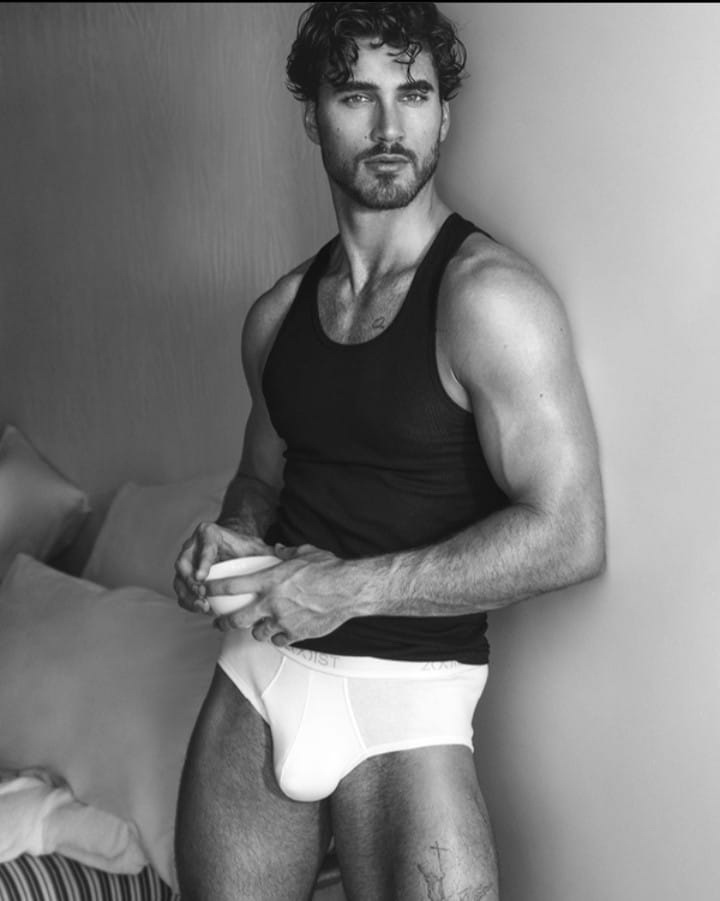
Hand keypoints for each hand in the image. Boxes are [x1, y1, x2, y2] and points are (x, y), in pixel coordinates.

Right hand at [173, 521, 272, 613]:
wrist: (233, 547)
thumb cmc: (243, 547)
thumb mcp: (254, 547)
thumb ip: (267, 551)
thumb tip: (283, 556)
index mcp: (209, 533)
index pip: (204, 546)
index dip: (202, 562)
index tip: (202, 578)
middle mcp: (193, 544)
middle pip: (184, 563)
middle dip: (190, 582)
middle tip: (202, 596)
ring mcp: (187, 560)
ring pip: (179, 578)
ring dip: (187, 595)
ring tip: (202, 607)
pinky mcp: (185, 575)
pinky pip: (181, 589)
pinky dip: (188, 600)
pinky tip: (200, 609)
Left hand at [207, 543, 358, 644]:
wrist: (348, 590)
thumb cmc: (328, 569)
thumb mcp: (305, 553)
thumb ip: (287, 554)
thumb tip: (279, 550)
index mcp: (270, 580)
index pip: (232, 586)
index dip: (214, 588)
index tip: (205, 589)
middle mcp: (272, 603)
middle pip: (236, 619)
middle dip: (224, 622)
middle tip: (219, 623)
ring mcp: (283, 621)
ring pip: (257, 633)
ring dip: (256, 630)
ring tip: (259, 626)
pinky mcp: (296, 634)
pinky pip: (279, 640)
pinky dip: (278, 637)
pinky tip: (282, 632)